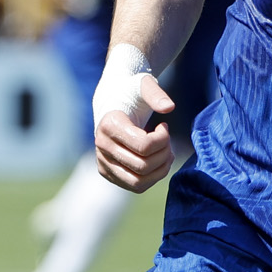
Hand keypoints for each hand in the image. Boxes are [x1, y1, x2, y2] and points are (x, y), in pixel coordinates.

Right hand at [95, 74, 175, 192]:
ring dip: (160, 170)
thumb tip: (169, 107)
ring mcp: (102, 161)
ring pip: (139, 182)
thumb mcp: (144, 85)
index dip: (163, 139)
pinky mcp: (107, 172)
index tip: (164, 126)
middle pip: (143, 166)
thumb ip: (156, 93)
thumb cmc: (132, 92)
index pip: (144, 146)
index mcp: (109, 125)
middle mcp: (101, 146)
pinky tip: (157, 161)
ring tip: (166, 153)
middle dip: (164, 154)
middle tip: (167, 140)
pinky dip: (152, 178)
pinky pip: (135, 186)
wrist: (113, 102)